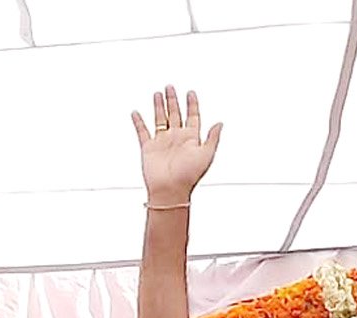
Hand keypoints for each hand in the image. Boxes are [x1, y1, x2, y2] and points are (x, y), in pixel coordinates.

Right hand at [131, 85, 220, 205]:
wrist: (170, 190)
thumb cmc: (189, 176)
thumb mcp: (207, 154)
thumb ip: (213, 138)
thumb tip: (220, 123)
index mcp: (191, 139)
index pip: (193, 116)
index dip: (192, 104)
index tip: (191, 92)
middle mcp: (176, 138)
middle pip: (175, 114)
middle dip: (173, 100)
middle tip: (171, 87)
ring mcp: (162, 142)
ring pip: (160, 119)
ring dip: (159, 106)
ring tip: (158, 94)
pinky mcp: (148, 147)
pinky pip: (142, 131)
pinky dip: (138, 122)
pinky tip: (136, 113)